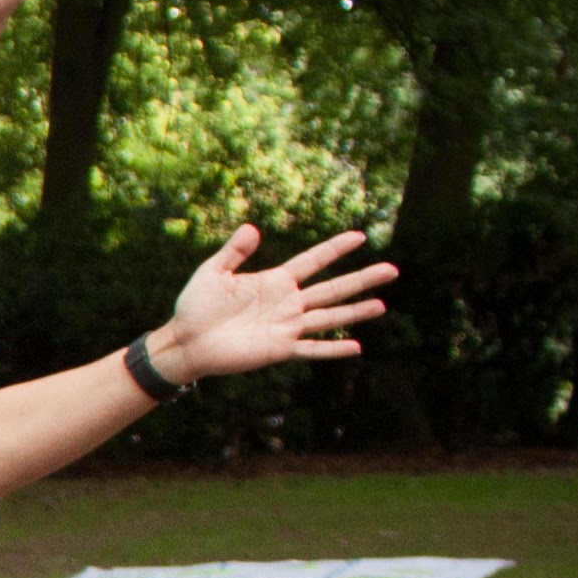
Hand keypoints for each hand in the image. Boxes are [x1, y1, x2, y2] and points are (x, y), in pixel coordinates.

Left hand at [146, 225, 396, 385]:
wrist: (185, 341)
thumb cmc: (195, 306)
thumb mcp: (213, 272)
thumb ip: (233, 251)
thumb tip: (252, 228)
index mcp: (275, 281)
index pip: (313, 261)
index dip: (335, 249)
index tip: (360, 236)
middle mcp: (287, 303)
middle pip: (332, 288)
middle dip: (362, 279)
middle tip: (392, 269)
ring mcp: (286, 326)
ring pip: (329, 317)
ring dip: (355, 312)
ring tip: (382, 304)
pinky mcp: (279, 349)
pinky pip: (311, 350)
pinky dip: (332, 350)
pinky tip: (356, 347)